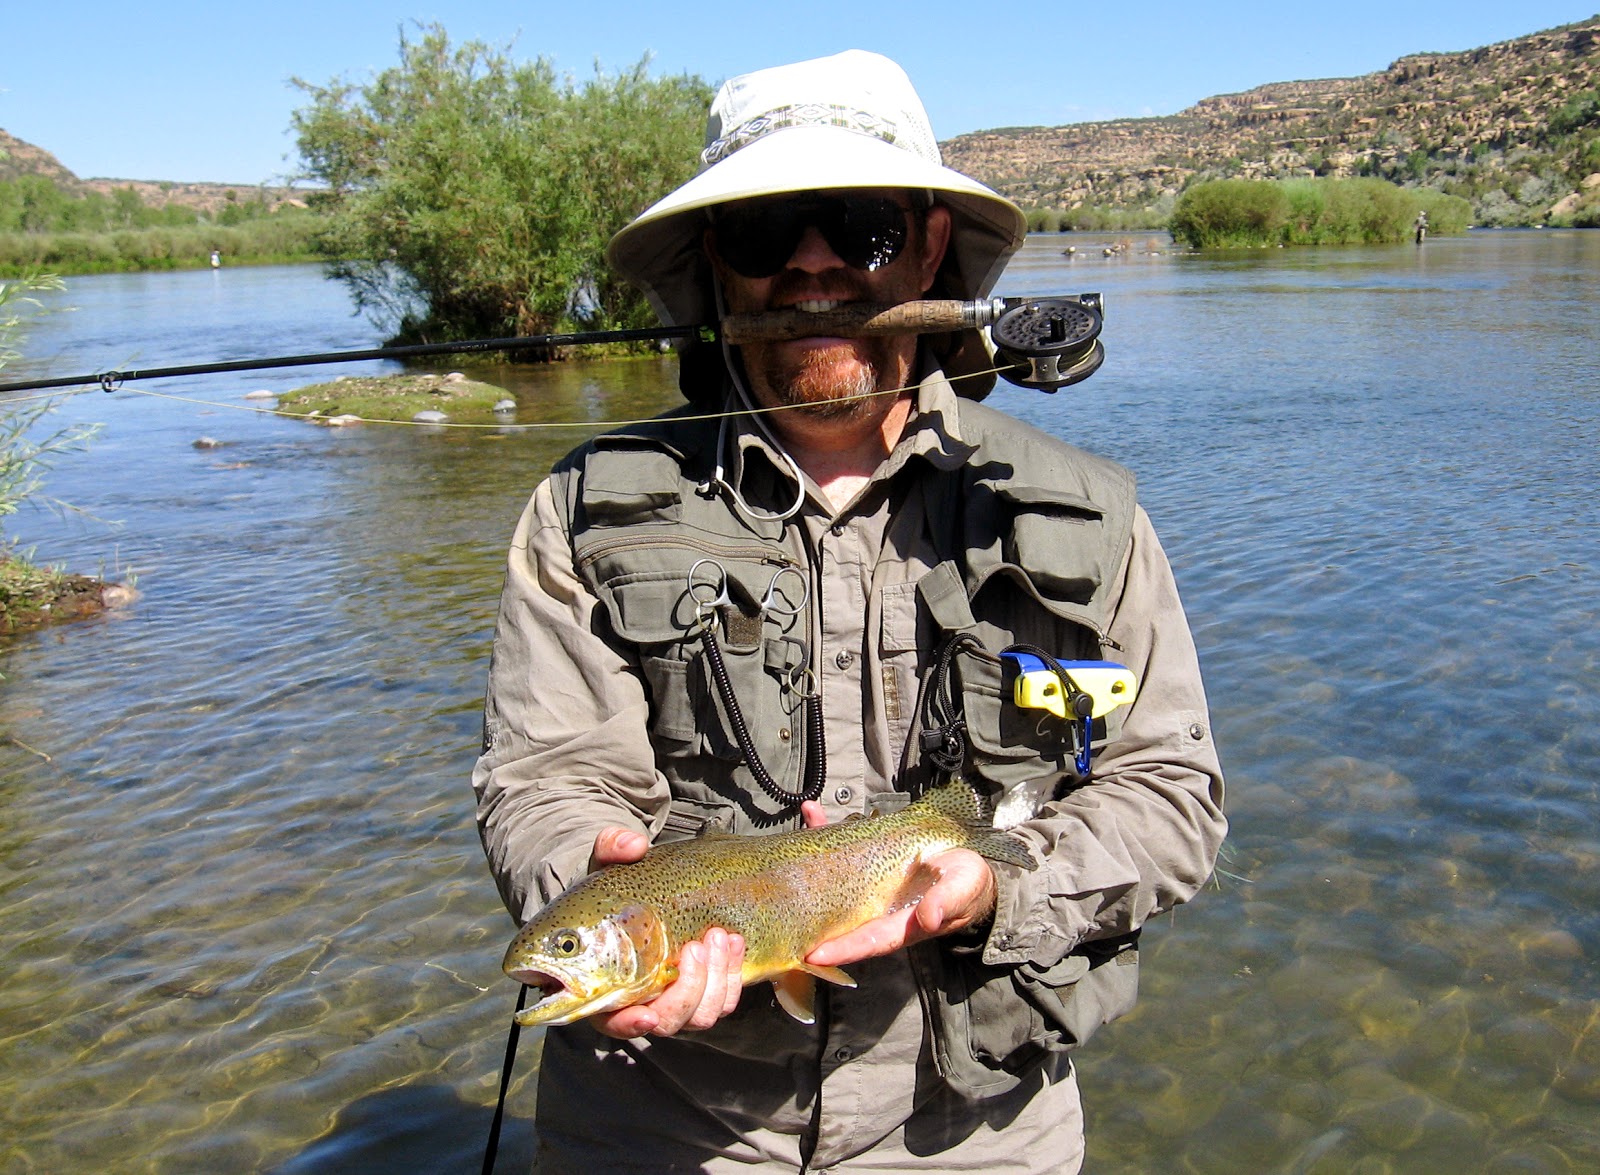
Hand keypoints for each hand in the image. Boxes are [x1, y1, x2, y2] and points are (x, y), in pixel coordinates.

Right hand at [583, 826, 746, 1039]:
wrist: (649, 895)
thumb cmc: (618, 886)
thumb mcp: (608, 864)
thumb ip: (612, 848)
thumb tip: (633, 845)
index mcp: (605, 985)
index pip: (613, 1022)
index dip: (628, 1024)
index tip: (646, 1015)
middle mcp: (640, 1002)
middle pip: (667, 1020)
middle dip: (689, 987)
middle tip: (699, 945)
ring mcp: (674, 1000)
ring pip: (700, 1015)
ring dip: (716, 980)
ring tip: (720, 936)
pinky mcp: (703, 991)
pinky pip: (723, 1000)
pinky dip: (733, 976)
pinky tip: (734, 941)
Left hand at [800, 810, 997, 968]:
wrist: (968, 866)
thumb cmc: (967, 885)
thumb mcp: (964, 892)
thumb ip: (947, 903)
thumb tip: (929, 918)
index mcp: (901, 925)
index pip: (867, 941)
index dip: (842, 949)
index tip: (814, 956)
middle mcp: (878, 911)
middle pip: (840, 920)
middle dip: (810, 922)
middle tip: (778, 924)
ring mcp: (869, 888)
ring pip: (834, 882)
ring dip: (811, 867)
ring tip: (787, 854)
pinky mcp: (868, 864)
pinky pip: (843, 849)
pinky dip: (826, 831)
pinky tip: (811, 812)